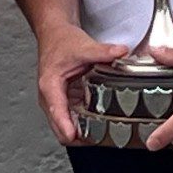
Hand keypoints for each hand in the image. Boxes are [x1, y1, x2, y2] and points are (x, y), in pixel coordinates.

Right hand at [37, 22, 128, 144]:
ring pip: (67, 128)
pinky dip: (85, 124)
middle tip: (102, 137)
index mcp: (50, 87)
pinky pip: (74, 120)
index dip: (66, 127)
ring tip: (105, 133)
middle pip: (60, 129)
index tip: (77, 137)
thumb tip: (121, 53)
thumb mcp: (83, 46)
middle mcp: (51, 98)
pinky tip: (101, 122)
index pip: (56, 113)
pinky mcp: (66, 102)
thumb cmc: (60, 41)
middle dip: (79, 136)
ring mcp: (58, 102)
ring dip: (83, 133)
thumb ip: (103, 51)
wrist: (55, 35)